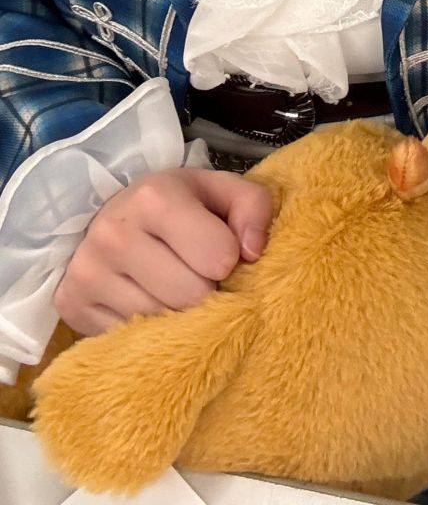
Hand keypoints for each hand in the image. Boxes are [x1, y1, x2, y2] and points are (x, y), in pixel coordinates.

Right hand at [54, 166, 273, 335]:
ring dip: (177, 314)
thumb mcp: (221, 190)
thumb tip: (253, 252)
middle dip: (206, 291)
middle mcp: (114, 233)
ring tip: (173, 287)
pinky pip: (128, 339)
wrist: (116, 214)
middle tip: (198, 275)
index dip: (229, 260)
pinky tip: (147, 300)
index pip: (219, 257)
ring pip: (159, 323)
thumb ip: (253, 208)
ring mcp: (87, 272)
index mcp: (155, 197)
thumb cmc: (180, 205)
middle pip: (191, 296)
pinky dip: (146, 329)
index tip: (220, 253)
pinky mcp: (70, 305)